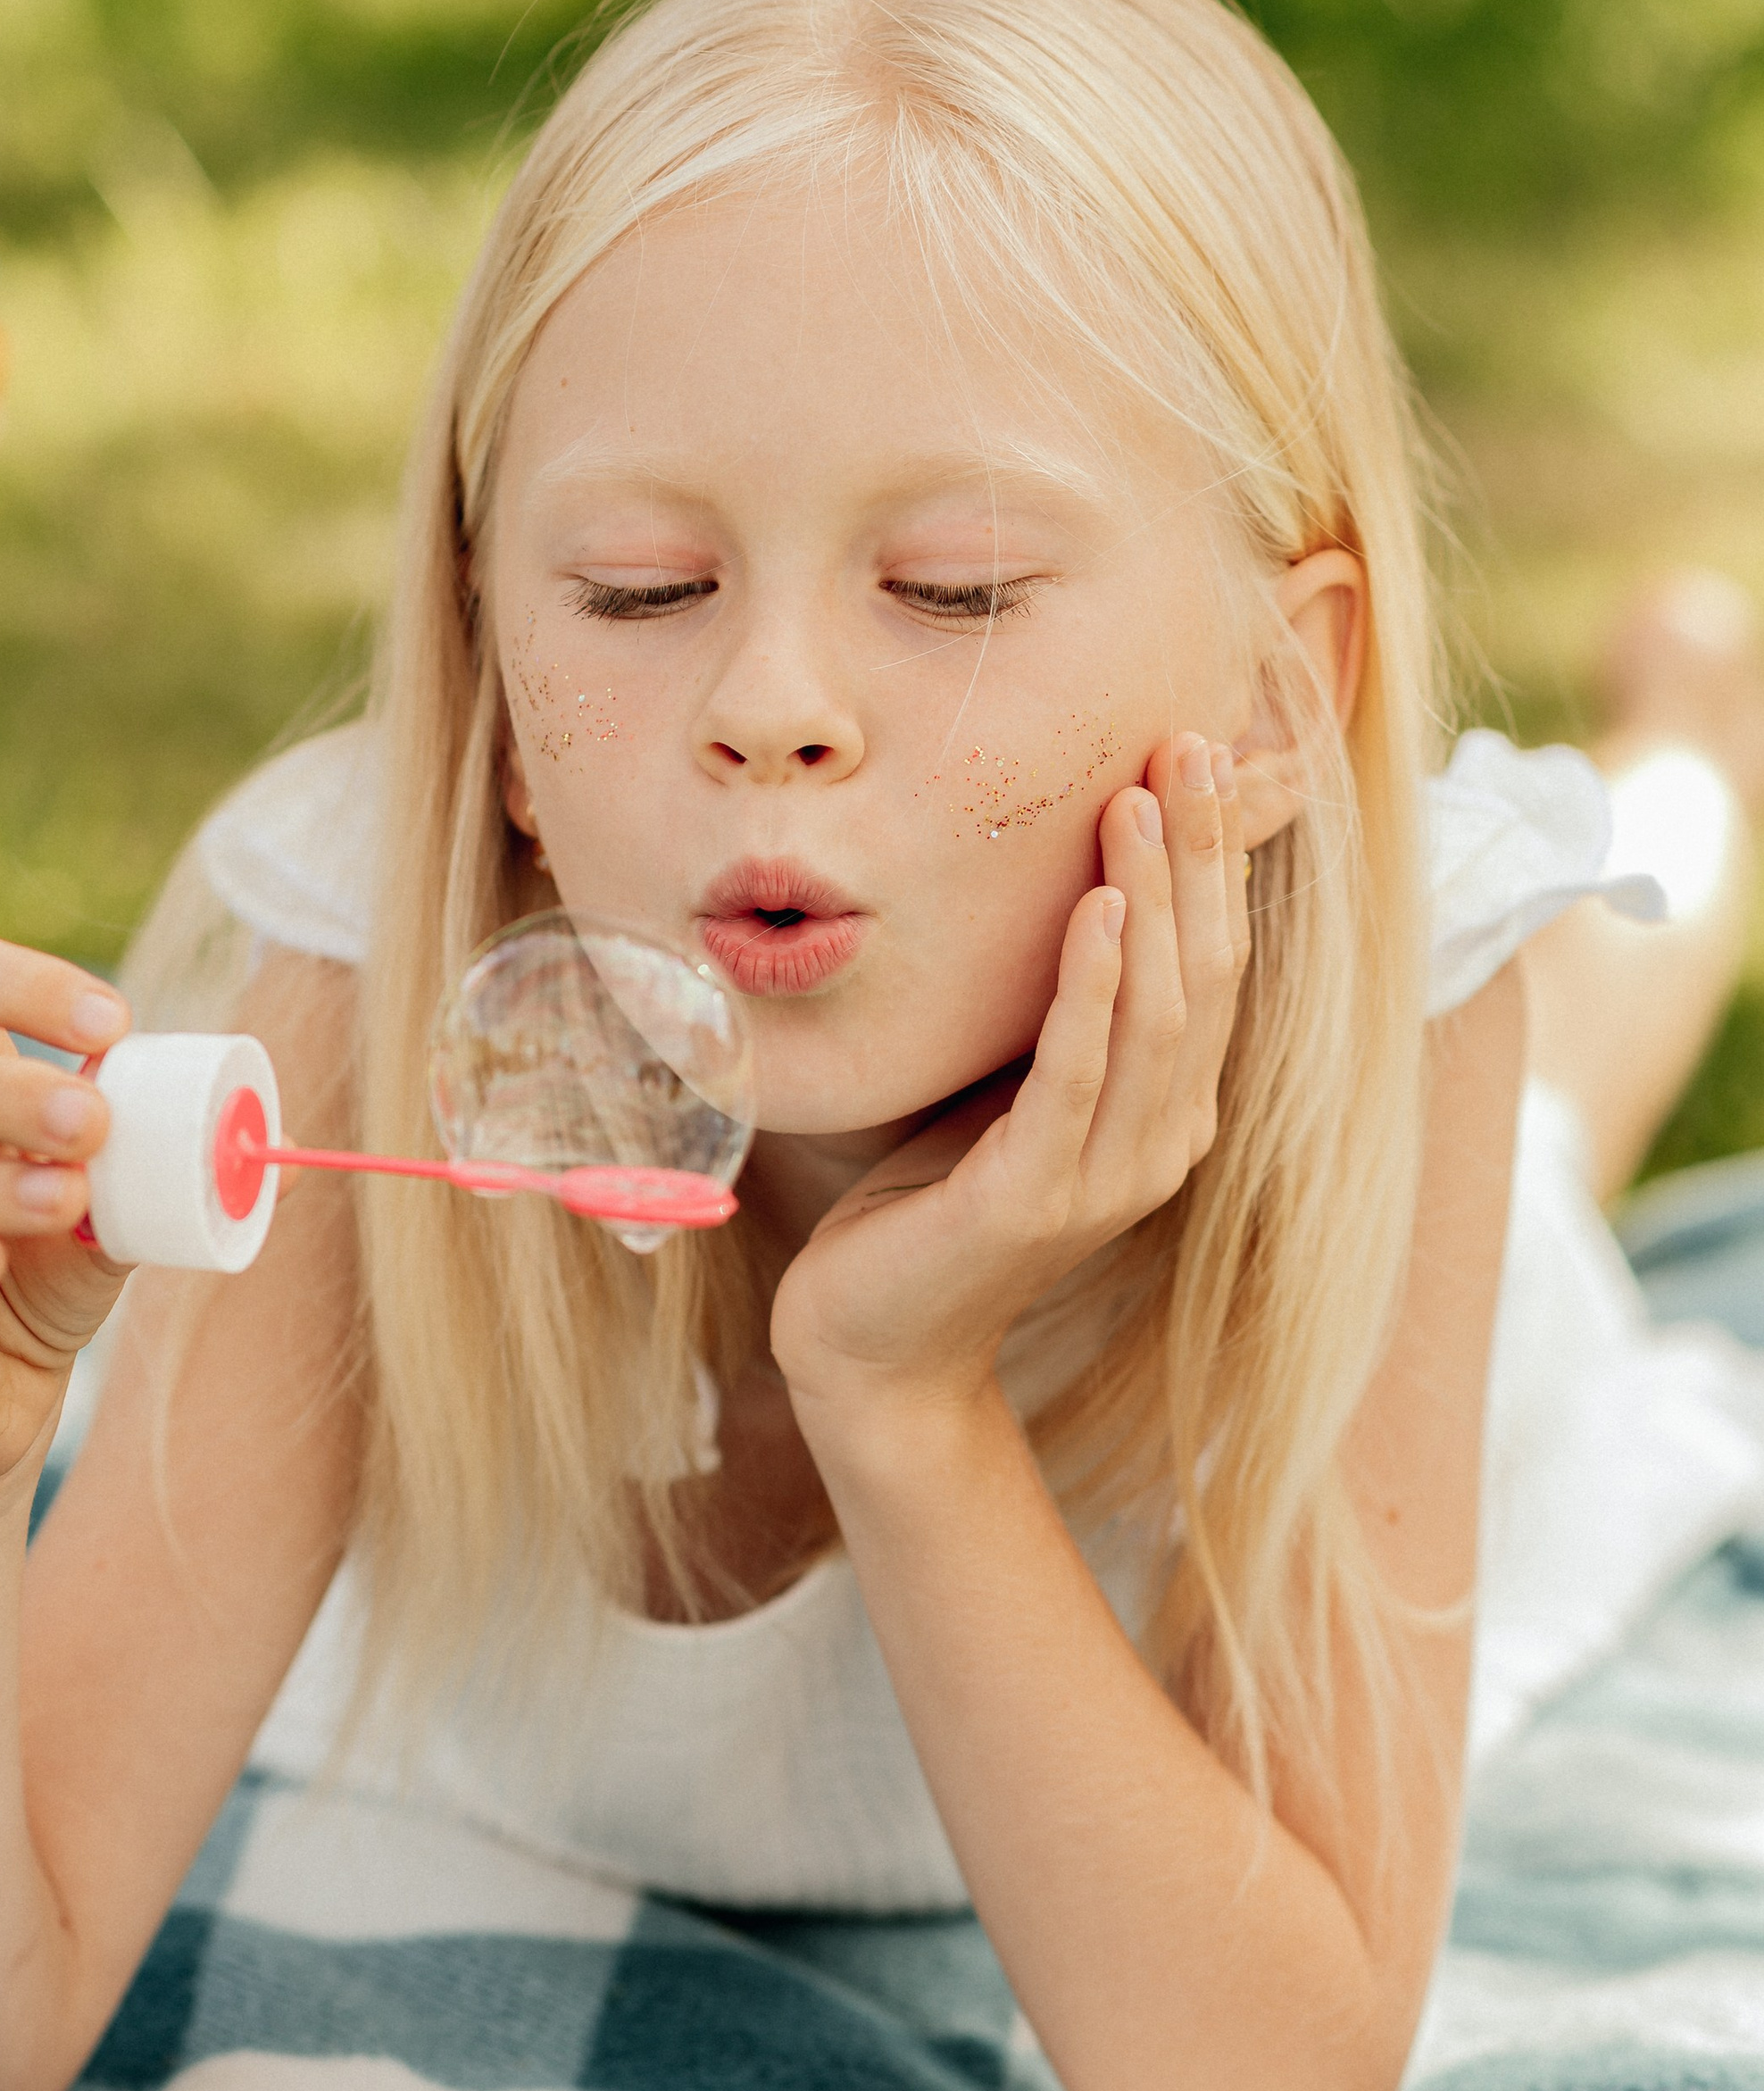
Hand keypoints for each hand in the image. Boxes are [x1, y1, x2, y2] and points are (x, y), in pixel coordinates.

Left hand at [769, 734, 1250, 1428]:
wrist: (875, 1346)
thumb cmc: (930, 1206)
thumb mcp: (1009, 1090)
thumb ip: (1057, 1019)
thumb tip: (1074, 892)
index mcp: (1166, 1116)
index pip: (1215, 968)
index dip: (1214, 862)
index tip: (1194, 755)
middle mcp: (1159, 1145)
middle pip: (1206, 975)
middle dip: (1200, 854)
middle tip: (1188, 744)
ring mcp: (1106, 1178)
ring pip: (1157, 1013)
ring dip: (1151, 896)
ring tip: (1140, 798)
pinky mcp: (1035, 1198)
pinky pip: (1078, 1072)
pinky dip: (1092, 984)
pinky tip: (1094, 907)